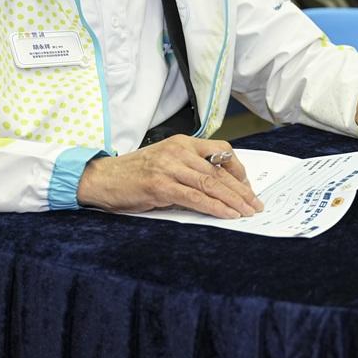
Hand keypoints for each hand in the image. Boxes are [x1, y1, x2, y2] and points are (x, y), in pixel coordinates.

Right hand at [76, 135, 262, 218]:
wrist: (101, 178)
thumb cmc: (133, 174)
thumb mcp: (165, 163)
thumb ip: (189, 170)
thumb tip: (219, 189)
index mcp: (182, 143)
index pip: (221, 151)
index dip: (238, 170)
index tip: (248, 186)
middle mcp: (178, 151)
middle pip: (219, 171)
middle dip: (242, 190)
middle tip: (256, 204)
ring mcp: (169, 167)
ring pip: (211, 184)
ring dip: (233, 200)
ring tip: (248, 212)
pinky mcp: (161, 186)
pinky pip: (196, 197)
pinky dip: (215, 207)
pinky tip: (228, 215)